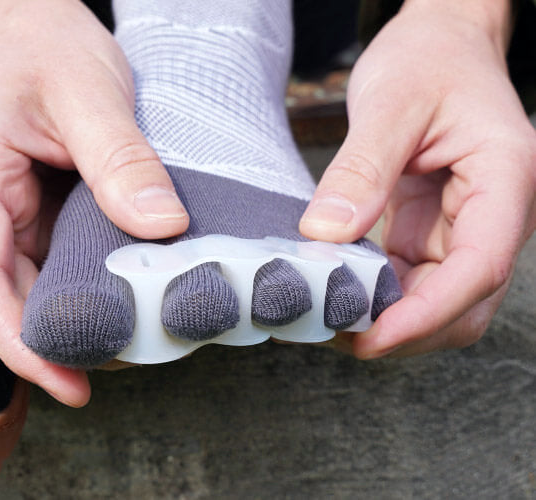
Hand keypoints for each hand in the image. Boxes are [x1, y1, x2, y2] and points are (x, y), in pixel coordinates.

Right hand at [0, 0, 188, 405]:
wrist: (34, 19)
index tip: (63, 378)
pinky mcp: (42, 208)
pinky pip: (58, 259)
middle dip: (46, 342)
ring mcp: (14, 210)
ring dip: (69, 319)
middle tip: (102, 377)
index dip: (15, 339)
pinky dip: (87, 286)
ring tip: (121, 346)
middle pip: (3, 295)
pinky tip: (123, 299)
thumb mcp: (85, 91)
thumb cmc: (45, 43)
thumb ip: (118, 156)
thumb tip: (159, 225)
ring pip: (32, 283)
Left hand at [299, 0, 535, 357]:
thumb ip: (362, 169)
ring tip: (330, 317)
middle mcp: (495, 213)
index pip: (479, 268)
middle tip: (336, 333)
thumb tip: (326, 235)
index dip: (426, 315)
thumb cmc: (428, 59)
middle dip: (406, 329)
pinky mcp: (435, 230)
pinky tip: (339, 293)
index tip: (372, 338)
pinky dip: (379, 296)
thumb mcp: (390, 103)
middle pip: (466, 301)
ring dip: (390, 319)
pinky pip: (413, 280)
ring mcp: (466, 226)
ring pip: (440, 300)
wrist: (439, 42)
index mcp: (505, 179)